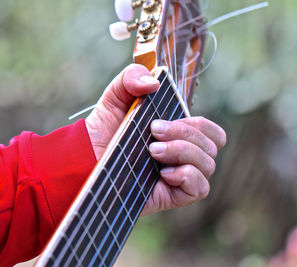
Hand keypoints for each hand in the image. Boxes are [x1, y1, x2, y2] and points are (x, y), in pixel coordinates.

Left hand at [85, 64, 225, 214]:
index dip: (197, 124)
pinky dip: (188, 176)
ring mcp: (178, 176)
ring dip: (184, 152)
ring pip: (208, 165)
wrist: (84, 159)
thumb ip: (132, 77)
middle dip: (185, 134)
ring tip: (153, 151)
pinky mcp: (171, 196)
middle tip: (153, 132)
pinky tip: (163, 173)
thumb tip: (156, 82)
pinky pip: (200, 189)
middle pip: (212, 145)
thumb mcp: (114, 97)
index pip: (210, 130)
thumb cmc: (102, 130)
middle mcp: (182, 155)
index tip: (161, 121)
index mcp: (177, 134)